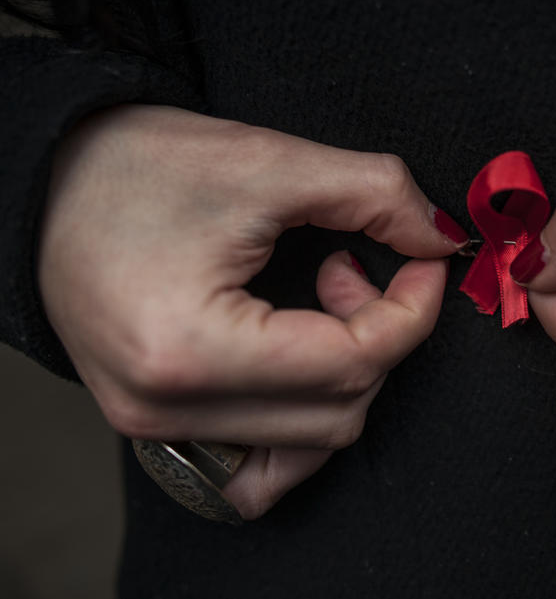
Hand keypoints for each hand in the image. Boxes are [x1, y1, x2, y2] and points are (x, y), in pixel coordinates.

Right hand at [39, 105, 467, 518]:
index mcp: (189, 350)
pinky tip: (302, 356)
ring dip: (345, 375)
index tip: (426, 258)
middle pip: (340, 412)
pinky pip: (259, 463)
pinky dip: (303, 420)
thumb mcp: (267, 161)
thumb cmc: (136, 165)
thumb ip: (375, 195)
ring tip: (318, 301)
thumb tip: (441, 238)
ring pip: (308, 444)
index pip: (353, 363)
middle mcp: (165, 409)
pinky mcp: (153, 422)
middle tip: (354, 265)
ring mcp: (154, 426)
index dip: (413, 309)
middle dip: (380, 335)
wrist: (46, 179)